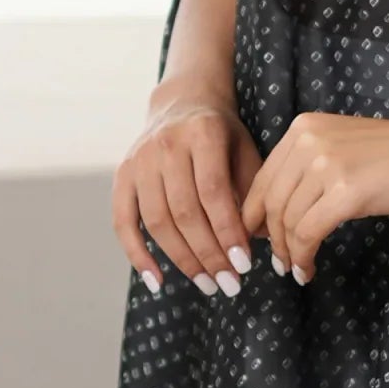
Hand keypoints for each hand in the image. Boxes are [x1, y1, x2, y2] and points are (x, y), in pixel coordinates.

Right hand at [116, 91, 263, 295]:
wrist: (183, 103)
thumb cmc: (222, 136)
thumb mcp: (245, 151)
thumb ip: (253, 192)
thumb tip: (266, 242)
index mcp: (203, 133)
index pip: (213, 192)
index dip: (228, 231)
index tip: (244, 265)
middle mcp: (166, 144)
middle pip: (185, 211)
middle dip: (209, 254)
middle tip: (230, 284)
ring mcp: (140, 160)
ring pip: (157, 221)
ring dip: (183, 260)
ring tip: (208, 284)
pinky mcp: (122, 175)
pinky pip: (123, 222)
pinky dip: (137, 255)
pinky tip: (157, 282)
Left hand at [241, 108, 388, 283]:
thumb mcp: (345, 149)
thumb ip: (311, 168)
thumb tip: (278, 210)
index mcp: (304, 128)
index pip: (263, 177)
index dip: (255, 215)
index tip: (261, 240)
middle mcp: (309, 141)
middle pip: (270, 201)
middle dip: (270, 239)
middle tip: (279, 263)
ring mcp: (327, 165)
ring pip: (287, 221)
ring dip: (288, 253)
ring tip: (296, 270)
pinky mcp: (347, 192)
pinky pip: (308, 233)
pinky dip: (304, 257)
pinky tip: (309, 270)